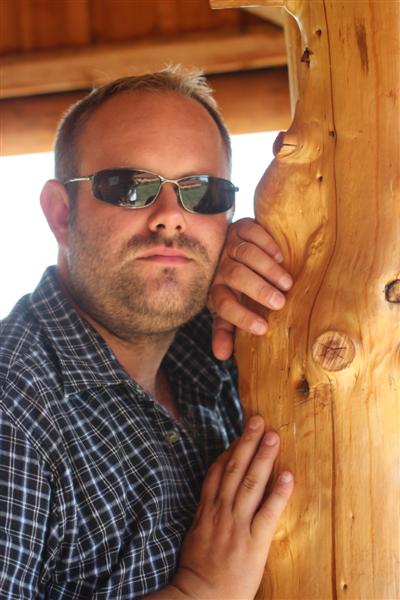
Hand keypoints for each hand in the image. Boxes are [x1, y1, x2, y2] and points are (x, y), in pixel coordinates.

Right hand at [171, 416, 293, 599]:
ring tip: (274, 436)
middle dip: (247, 442)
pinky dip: (278, 493)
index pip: (217, 471)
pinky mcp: (253, 541)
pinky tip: (288, 476)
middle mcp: (221, 511)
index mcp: (206, 509)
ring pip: (251, 483)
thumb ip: (207, 513)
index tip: (241, 433)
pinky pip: (267, 512)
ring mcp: (237, 525)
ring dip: (263, 457)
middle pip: (235, 469)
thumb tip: (217, 496)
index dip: (230, 449)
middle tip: (258, 420)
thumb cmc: (198, 569)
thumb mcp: (195, 534)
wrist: (201, 598)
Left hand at [209, 218, 292, 359]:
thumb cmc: (232, 285)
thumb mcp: (226, 306)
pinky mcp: (241, 226)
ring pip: (246, 254)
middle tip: (279, 302)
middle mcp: (220, 266)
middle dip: (257, 290)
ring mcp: (229, 244)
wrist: (226, 245)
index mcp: (215, 288)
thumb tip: (221, 356)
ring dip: (267, 269)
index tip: (263, 328)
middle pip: (236, 276)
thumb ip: (224, 329)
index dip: (241, 317)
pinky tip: (281, 257)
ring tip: (286, 283)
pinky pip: (252, 231)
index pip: (223, 304)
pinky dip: (267, 244)